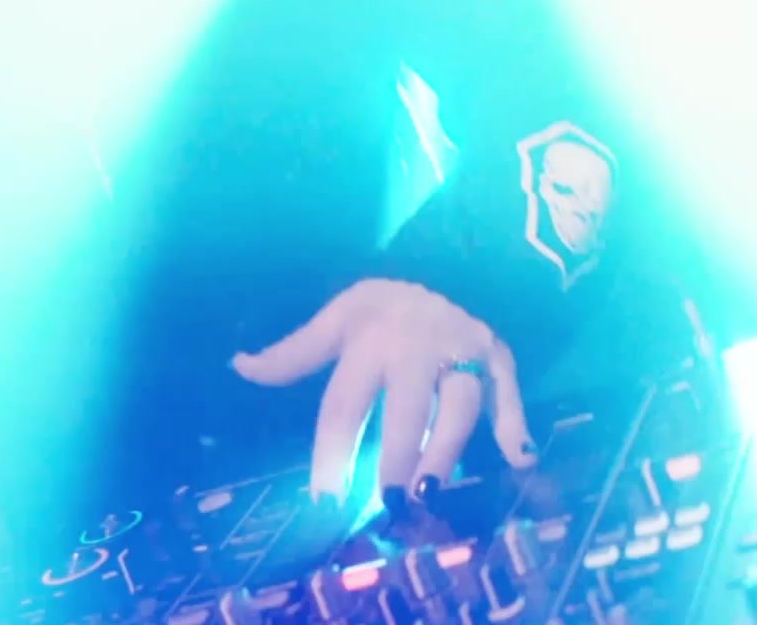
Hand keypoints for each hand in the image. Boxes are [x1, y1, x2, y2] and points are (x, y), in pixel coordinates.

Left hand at [232, 278, 535, 501]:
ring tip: (429, 492)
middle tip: (388, 500)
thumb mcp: (335, 319)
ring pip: (461, 404)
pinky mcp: (498, 355)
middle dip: (398, 452)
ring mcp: (462, 350)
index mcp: (370, 340)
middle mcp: (418, 346)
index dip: (333, 451)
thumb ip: (292, 353)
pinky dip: (515, 423)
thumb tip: (238, 365)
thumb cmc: (381, 305)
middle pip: (409, 405)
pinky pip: (509, 391)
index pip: (346, 403)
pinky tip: (518, 457)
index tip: (324, 499)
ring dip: (447, 449)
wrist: (445, 257)